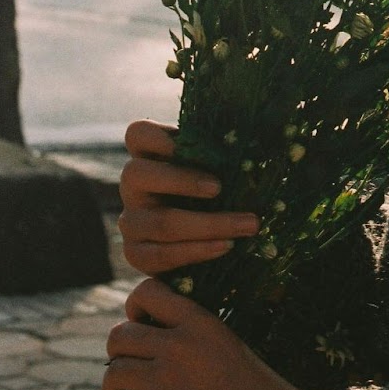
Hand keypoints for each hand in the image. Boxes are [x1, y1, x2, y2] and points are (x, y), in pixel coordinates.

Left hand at [104, 277, 330, 389]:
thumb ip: (196, 339)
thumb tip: (160, 342)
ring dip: (111, 383)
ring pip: (114, 371)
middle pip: (121, 334)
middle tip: (124, 363)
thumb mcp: (229, 346)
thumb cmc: (261, 389)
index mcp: (200, 320)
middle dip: (116, 350)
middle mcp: (179, 343)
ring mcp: (169, 379)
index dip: (134, 307)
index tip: (140, 323)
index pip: (146, 291)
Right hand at [118, 120, 258, 274]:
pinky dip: (198, 251)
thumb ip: (225, 152)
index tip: (190, 144)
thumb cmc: (220, 187)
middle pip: (136, 174)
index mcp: (149, 154)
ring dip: (208, 225)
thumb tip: (257, 138)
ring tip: (247, 225)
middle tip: (219, 187)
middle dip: (182, 181)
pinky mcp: (136, 253)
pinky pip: (162, 255)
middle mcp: (133, 185)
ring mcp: (131, 220)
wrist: (207, 239)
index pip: (138, 134)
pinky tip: (226, 246)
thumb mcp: (220, 166)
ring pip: (160, 222)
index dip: (159, 137)